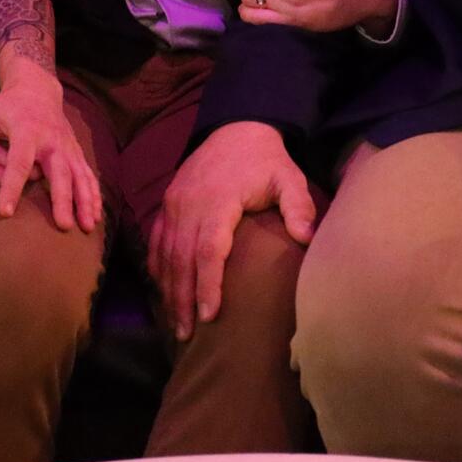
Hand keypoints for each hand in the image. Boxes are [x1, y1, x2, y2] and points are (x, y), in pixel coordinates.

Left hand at [0, 76, 100, 229]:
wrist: (37, 90)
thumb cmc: (1, 106)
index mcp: (26, 130)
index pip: (19, 161)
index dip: (11, 187)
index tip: (5, 212)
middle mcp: (51, 139)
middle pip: (59, 171)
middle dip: (62, 199)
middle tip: (62, 225)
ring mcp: (67, 146)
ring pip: (80, 175)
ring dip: (85, 201)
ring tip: (87, 227)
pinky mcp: (76, 152)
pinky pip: (88, 174)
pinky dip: (94, 195)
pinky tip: (95, 216)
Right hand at [148, 121, 315, 342]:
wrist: (236, 127)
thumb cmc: (265, 160)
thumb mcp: (288, 177)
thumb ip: (298, 206)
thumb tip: (306, 238)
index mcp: (218, 200)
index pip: (208, 249)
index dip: (207, 284)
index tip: (209, 314)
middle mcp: (189, 204)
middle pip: (180, 259)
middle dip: (182, 298)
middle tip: (186, 334)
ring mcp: (173, 203)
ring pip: (164, 253)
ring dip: (168, 289)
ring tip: (175, 322)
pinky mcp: (167, 203)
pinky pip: (155, 240)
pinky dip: (156, 268)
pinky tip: (162, 291)